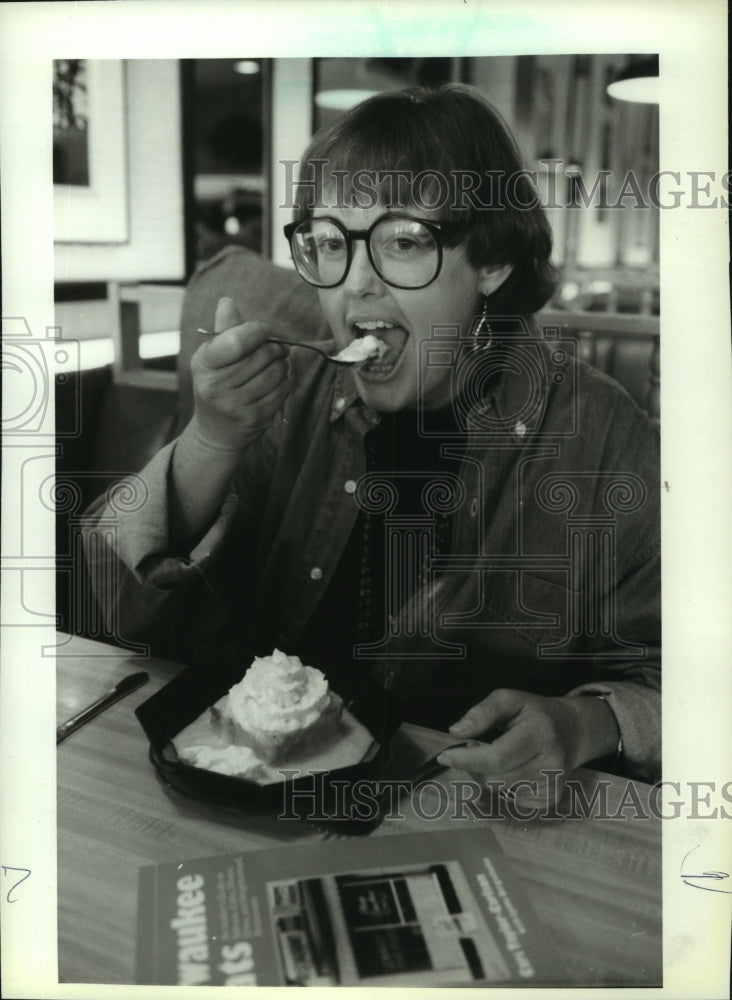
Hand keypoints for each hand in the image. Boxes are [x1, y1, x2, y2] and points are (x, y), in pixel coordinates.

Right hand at [189, 297, 289, 452]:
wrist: (215, 432)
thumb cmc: (217, 386)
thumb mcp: (212, 358)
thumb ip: (224, 332)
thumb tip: (227, 302)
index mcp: (204, 364)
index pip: (237, 340)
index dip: (258, 331)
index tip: (265, 331)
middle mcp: (216, 386)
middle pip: (262, 355)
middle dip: (275, 347)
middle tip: (277, 348)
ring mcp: (235, 405)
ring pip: (275, 372)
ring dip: (282, 364)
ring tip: (276, 364)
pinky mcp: (254, 419)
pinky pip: (282, 391)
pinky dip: (284, 382)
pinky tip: (276, 382)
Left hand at [436, 688, 617, 807]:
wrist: (572, 731)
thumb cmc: (535, 713)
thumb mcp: (509, 699)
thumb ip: (483, 712)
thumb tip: (456, 732)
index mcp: (540, 734)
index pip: (497, 757)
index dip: (467, 760)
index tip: (445, 756)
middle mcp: (551, 764)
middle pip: (494, 779)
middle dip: (474, 766)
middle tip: (475, 747)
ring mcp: (552, 786)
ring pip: (499, 791)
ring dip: (487, 775)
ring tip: (497, 755)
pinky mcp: (549, 800)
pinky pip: (510, 799)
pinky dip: (502, 785)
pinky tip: (512, 769)